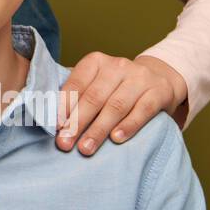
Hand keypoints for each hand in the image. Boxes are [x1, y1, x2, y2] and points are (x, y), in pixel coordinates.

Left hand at [56, 52, 185, 155]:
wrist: (160, 78)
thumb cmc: (117, 86)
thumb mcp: (98, 82)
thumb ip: (78, 94)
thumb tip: (50, 116)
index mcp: (96, 61)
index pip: (77, 83)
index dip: (64, 105)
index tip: (55, 125)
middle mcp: (118, 66)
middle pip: (94, 97)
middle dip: (77, 122)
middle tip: (65, 142)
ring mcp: (140, 78)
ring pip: (116, 106)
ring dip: (98, 129)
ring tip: (85, 148)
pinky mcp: (158, 92)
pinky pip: (142, 110)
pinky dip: (128, 126)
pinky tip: (116, 139)